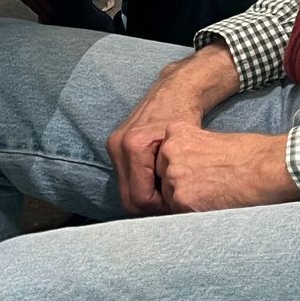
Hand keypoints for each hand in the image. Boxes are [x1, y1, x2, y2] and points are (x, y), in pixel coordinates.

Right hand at [107, 53, 230, 214]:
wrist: (176, 90)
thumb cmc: (185, 117)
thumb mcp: (185, 150)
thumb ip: (176, 181)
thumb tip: (175, 210)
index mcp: (133, 146)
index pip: (139, 199)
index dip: (160, 208)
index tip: (177, 203)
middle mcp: (117, 146)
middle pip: (128, 199)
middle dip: (151, 206)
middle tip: (172, 200)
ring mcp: (113, 145)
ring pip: (125, 191)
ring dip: (145, 196)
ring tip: (167, 188)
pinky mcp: (115, 145)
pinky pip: (125, 178)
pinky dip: (141, 184)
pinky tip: (158, 178)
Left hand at [153, 121, 299, 213]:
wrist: (267, 168)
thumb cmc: (248, 154)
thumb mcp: (209, 140)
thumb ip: (190, 152)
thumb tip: (184, 171)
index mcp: (175, 132)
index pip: (164, 158)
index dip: (181, 170)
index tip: (197, 175)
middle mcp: (169, 153)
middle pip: (164, 179)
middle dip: (181, 187)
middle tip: (207, 188)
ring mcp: (174, 177)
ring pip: (170, 198)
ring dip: (188, 202)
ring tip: (215, 197)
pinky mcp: (183, 200)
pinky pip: (181, 213)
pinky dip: (196, 213)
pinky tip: (215, 205)